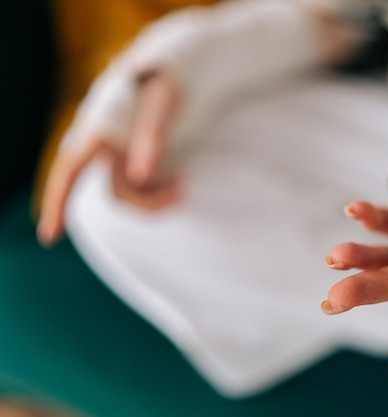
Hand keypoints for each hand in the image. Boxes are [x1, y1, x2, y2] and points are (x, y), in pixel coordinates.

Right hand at [37, 73, 181, 246]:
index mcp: (100, 129)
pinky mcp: (142, 159)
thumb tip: (141, 174)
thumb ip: (151, 137)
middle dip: (147, 203)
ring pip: (133, 192)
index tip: (50, 236)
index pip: (70, 170)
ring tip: (183, 185)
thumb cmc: (167, 80)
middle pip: (118, 192)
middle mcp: (107, 146)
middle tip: (181, 194)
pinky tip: (180, 181)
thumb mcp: (162, 102)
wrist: (182, 69)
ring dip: (157, 197)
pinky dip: (161, 192)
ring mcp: (125, 154)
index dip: (58, 202)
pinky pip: (146, 187)